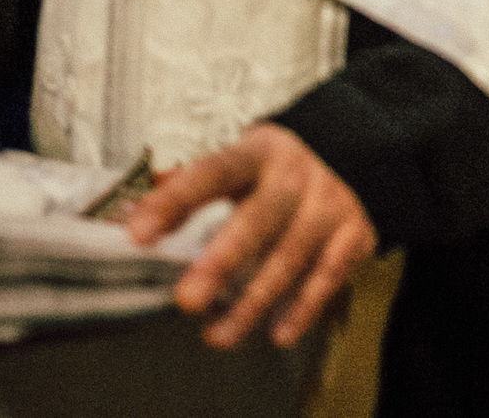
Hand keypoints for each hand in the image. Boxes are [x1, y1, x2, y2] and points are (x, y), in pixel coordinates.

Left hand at [123, 124, 376, 350]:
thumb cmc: (277, 169)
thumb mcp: (240, 160)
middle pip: (258, 218)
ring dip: (253, 302)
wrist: (358, 152)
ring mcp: (329, 204)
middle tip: (186, 301)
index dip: (175, 201)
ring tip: (217, 336)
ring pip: (290, 257)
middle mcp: (296, 175)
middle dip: (222, 261)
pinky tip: (277, 334)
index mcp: (258, 151)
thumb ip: (190, 182)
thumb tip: (130, 203)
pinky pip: (327, 276)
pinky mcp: (354, 233)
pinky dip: (303, 307)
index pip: (212, 172)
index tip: (138, 233)